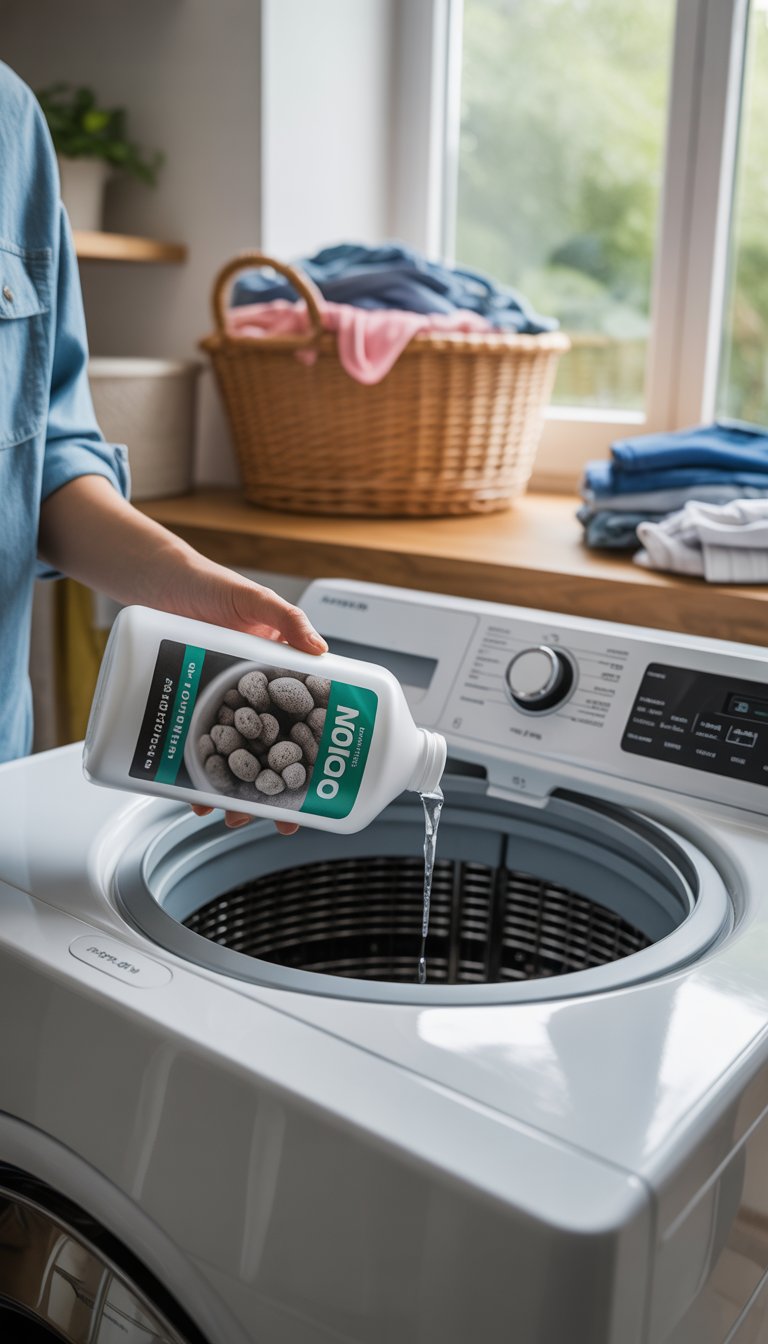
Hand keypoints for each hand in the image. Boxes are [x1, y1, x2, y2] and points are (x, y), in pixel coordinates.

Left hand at [38, 475, 326, 834]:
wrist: (156, 580)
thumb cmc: (210, 584)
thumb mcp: (254, 599)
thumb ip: (288, 619)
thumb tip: (320, 652)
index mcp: (277, 677)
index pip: (300, 726)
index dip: (308, 761)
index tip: (315, 792)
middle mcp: (250, 699)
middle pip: (265, 756)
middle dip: (268, 793)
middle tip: (267, 818)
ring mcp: (216, 708)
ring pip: (230, 761)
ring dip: (230, 793)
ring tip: (224, 812)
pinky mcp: (183, 709)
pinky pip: (191, 751)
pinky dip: (191, 776)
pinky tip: (188, 794)